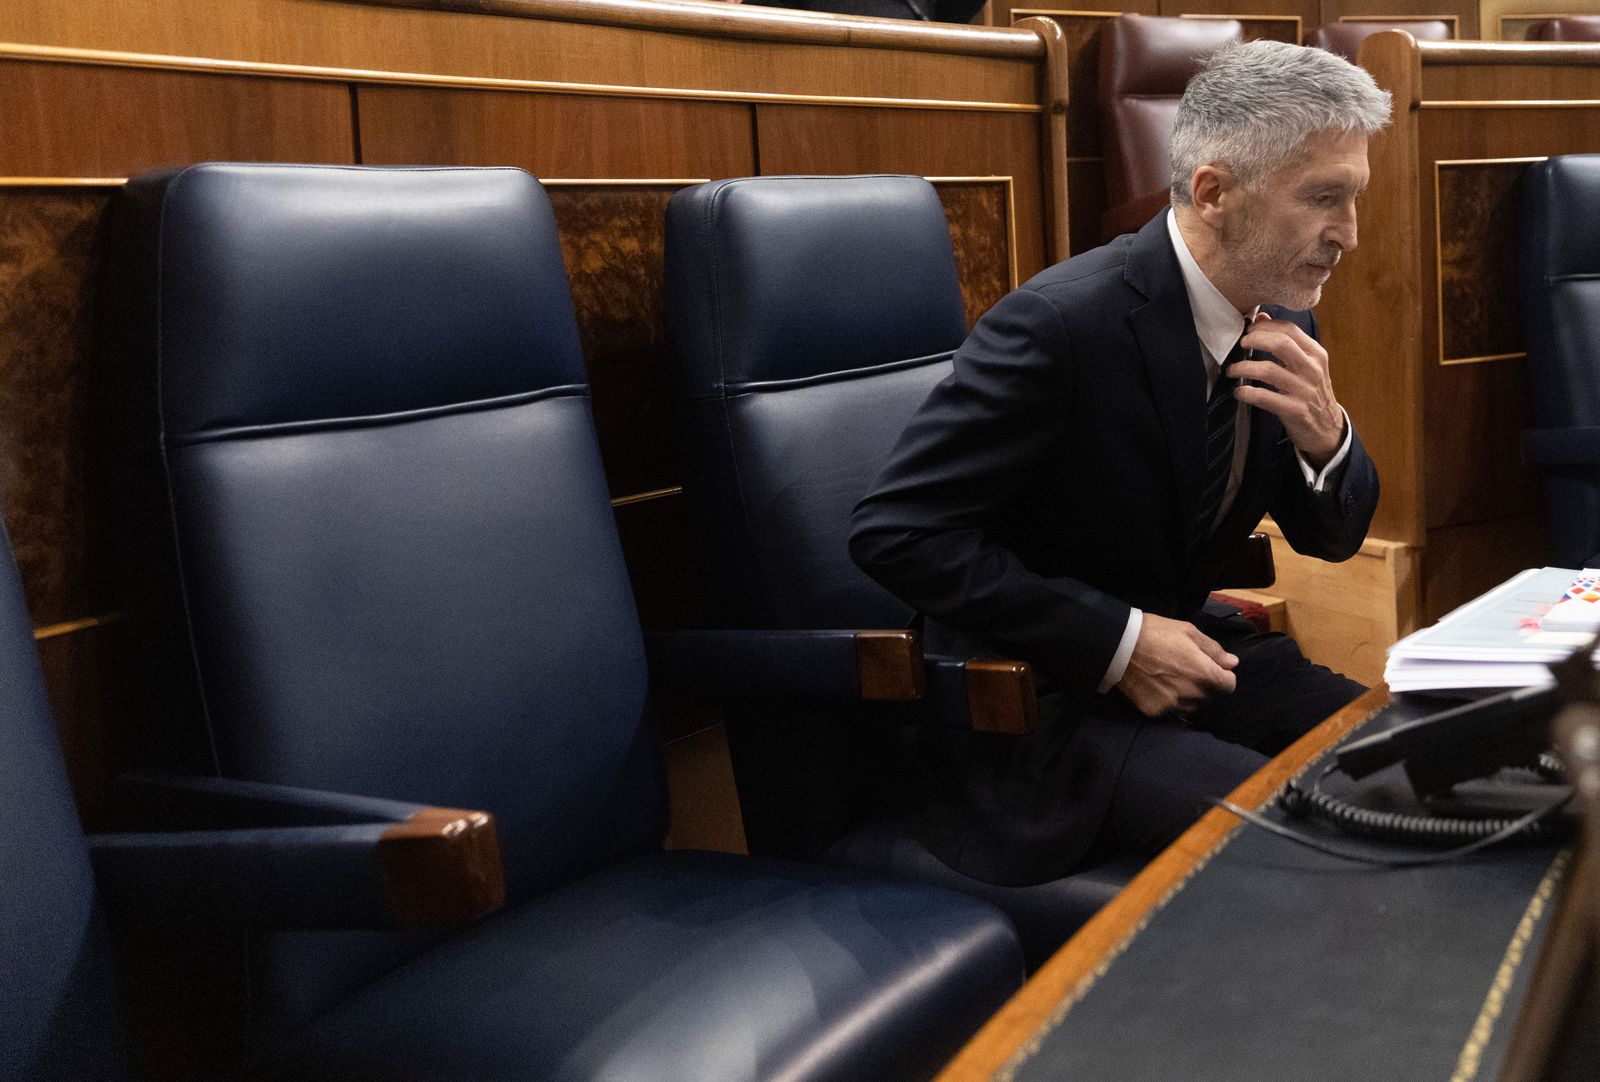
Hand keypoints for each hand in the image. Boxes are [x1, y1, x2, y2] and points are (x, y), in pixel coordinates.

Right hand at [1117, 614, 1237, 716]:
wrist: (1118, 645)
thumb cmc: (1156, 633)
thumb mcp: (1189, 632)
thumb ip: (1214, 650)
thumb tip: (1232, 664)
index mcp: (1204, 673)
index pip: (1229, 686)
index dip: (1224, 676)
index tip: (1213, 668)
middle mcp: (1191, 693)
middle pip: (1210, 696)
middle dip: (1205, 684)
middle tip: (1188, 669)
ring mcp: (1172, 704)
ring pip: (1191, 705)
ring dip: (1189, 695)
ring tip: (1172, 678)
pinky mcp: (1155, 710)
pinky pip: (1170, 710)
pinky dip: (1168, 700)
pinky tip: (1157, 685)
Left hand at [1230, 316, 1345, 467]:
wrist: (1327, 428)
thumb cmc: (1311, 392)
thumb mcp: (1306, 365)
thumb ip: (1287, 342)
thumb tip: (1262, 317)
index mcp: (1316, 354)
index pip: (1290, 330)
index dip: (1265, 327)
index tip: (1249, 330)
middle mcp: (1312, 369)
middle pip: (1280, 344)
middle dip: (1255, 340)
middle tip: (1241, 345)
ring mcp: (1304, 390)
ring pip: (1268, 370)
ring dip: (1244, 367)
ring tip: (1232, 370)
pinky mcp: (1295, 410)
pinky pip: (1265, 397)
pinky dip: (1247, 392)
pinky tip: (1239, 391)